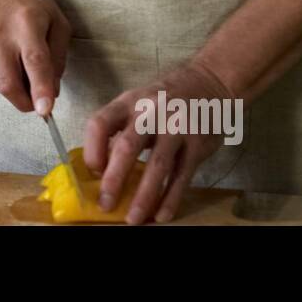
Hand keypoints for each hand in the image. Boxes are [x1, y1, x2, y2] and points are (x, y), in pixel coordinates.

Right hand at [0, 0, 69, 115]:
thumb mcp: (58, 23)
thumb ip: (58, 59)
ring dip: (14, 86)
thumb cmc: (33, 1)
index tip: (45, 112)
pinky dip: (1, 71)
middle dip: (24, 103)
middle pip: (8, 83)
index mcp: (27, 23)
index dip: (40, 89)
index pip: (34, 61)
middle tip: (37, 104)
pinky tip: (5, 51)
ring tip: (22, 66)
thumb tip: (51, 93)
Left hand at [82, 61, 235, 224]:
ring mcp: (177, 127)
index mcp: (127, 103)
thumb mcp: (136, 104)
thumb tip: (99, 168)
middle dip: (114, 178)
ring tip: (134, 219)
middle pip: (128, 146)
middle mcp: (150, 113)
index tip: (92, 172)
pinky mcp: (198, 143)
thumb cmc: (163, 100)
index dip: (93, 150)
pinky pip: (182, 174)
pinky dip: (171, 197)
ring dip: (144, 196)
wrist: (208, 83)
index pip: (100, 124)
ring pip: (158, 165)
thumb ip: (119, 130)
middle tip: (106, 204)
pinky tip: (162, 214)